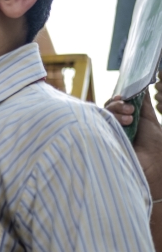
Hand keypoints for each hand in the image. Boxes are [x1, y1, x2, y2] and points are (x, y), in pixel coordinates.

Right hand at [107, 77, 161, 197]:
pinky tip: (122, 124)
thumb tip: (142, 87)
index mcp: (124, 121)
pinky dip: (109, 119)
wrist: (153, 165)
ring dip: (115, 112)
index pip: (114, 105)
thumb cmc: (154, 145)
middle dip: (117, 105)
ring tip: (129, 120)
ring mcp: (106, 133)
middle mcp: (113, 126)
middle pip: (106, 108)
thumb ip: (142, 103)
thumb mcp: (149, 119)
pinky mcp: (100, 139)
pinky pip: (97, 124)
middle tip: (130, 110)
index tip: (125, 97)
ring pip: (101, 114)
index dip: (118, 99)